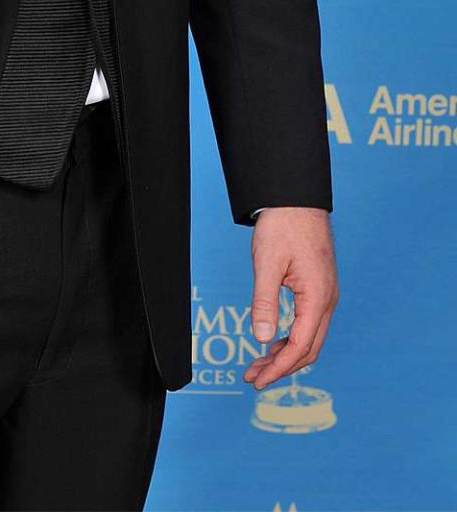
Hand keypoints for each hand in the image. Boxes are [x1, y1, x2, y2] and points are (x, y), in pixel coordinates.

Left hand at [242, 207, 337, 390]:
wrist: (297, 199)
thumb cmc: (283, 226)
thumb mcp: (267, 263)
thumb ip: (265, 301)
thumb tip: (261, 339)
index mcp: (317, 297)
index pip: (300, 347)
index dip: (279, 368)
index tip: (257, 380)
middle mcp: (327, 300)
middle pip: (308, 349)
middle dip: (281, 367)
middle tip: (253, 377)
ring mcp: (326, 295)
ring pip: (310, 337)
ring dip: (285, 354)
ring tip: (258, 364)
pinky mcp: (319, 288)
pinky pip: (309, 323)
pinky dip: (291, 338)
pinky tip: (273, 340)